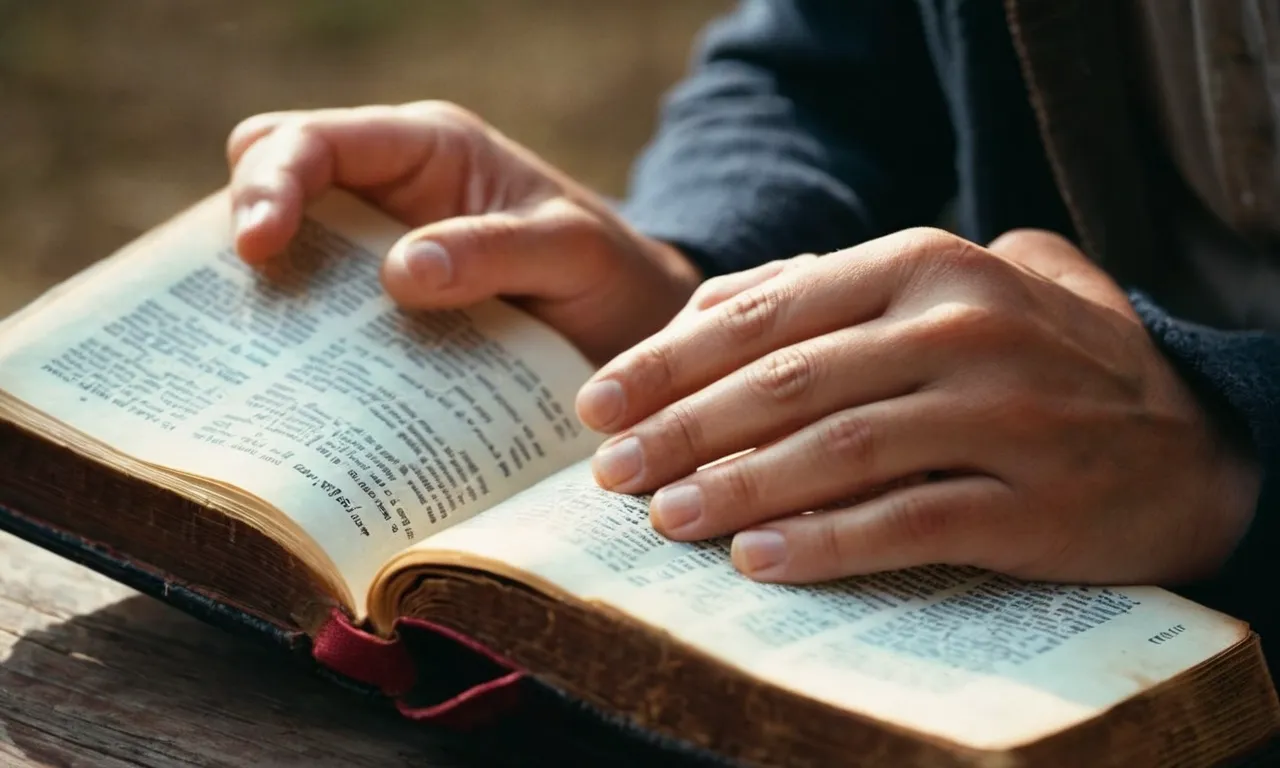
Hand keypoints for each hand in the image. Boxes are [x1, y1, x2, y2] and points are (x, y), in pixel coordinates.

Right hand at [226, 102, 699, 362]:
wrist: (633, 328)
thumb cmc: (608, 271)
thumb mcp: (570, 250)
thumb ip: (494, 250)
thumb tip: (399, 273)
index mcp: (426, 150)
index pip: (315, 140)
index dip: (272, 181)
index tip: (259, 244)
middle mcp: (388, 196)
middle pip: (275, 187)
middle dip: (250, 230)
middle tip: (253, 298)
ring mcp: (379, 258)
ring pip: (290, 261)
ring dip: (271, 301)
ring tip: (259, 354)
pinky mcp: (384, 319)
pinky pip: (325, 325)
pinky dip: (308, 352)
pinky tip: (304, 392)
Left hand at [575, 228, 1260, 585]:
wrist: (1188, 433)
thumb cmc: (1031, 357)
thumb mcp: (940, 291)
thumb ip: (825, 290)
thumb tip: (702, 312)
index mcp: (925, 264)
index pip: (766, 311)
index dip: (669, 360)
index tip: (598, 402)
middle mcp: (963, 326)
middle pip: (788, 382)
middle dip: (682, 429)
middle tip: (611, 472)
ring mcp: (1006, 411)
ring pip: (840, 451)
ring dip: (738, 488)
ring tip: (664, 519)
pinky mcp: (1037, 499)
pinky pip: (911, 521)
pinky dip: (828, 543)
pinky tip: (759, 561)